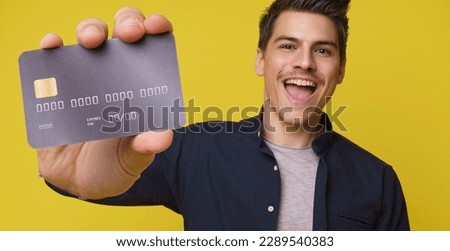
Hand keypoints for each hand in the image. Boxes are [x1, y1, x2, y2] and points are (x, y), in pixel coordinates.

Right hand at [38, 7, 173, 198]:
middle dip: (127, 23)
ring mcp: (86, 76)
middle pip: (122, 33)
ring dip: (90, 30)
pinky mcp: (57, 85)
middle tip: (128, 33)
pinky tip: (52, 46)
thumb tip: (163, 137)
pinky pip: (52, 58)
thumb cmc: (114, 164)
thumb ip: (145, 147)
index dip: (156, 29)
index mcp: (142, 85)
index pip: (152, 47)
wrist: (78, 182)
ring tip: (91, 42)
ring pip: (89, 37)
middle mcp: (117, 73)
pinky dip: (51, 47)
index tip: (156, 28)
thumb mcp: (132, 159)